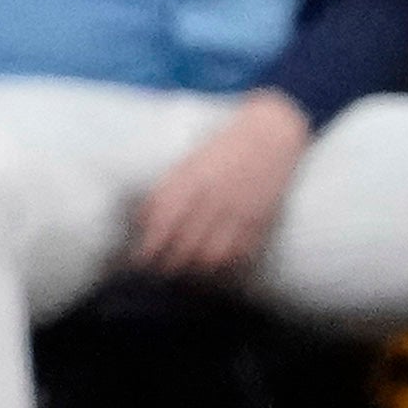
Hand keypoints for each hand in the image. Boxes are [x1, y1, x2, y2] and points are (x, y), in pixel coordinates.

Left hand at [123, 91, 312, 282]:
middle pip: (183, 245)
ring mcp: (238, 211)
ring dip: (193, 269)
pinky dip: (224, 267)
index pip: (162, 223)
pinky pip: (239, 254)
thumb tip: (142, 219)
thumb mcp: (188, 161)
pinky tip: (212, 269)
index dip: (148, 247)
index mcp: (189, 179)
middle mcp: (212, 198)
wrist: (270, 134)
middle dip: (166, 264)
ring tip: (182, 273)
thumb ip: (167, 189)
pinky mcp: (260, 221)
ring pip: (210, 256)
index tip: (137, 259)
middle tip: (156, 271)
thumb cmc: (221, 145)